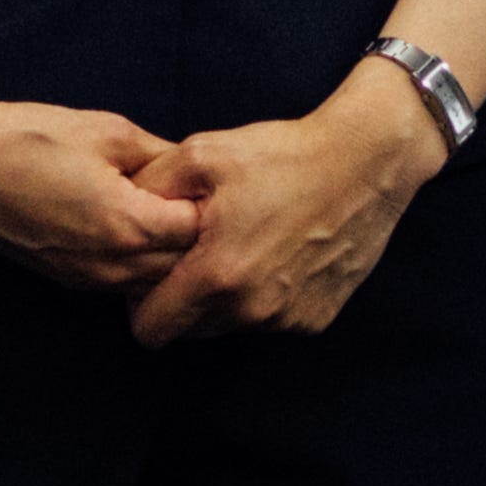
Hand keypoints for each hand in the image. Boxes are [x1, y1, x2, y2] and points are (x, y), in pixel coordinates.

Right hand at [0, 84, 207, 295]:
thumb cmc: (29, 138)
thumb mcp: (109, 132)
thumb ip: (161, 156)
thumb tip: (195, 170)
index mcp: (129, 226)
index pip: (199, 231)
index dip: (209, 203)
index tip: (209, 179)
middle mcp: (112, 266)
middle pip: (183, 266)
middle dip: (196, 237)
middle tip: (199, 199)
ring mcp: (86, 279)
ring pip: (153, 282)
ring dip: (168, 255)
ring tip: (167, 212)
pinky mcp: (65, 279)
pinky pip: (121, 282)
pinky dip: (138, 263)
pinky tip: (133, 227)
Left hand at [127, 64, 440, 348]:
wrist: (366, 162)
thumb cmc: (282, 155)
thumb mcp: (201, 154)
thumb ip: (150, 189)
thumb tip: (119, 218)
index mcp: (216, 276)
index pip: (151, 329)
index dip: (141, 303)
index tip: (153, 275)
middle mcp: (251, 310)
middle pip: (189, 331)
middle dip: (182, 301)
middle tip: (198, 253)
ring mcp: (287, 319)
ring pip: (230, 327)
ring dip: (225, 299)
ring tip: (242, 246)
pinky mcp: (315, 319)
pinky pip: (271, 321)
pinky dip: (265, 298)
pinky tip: (278, 254)